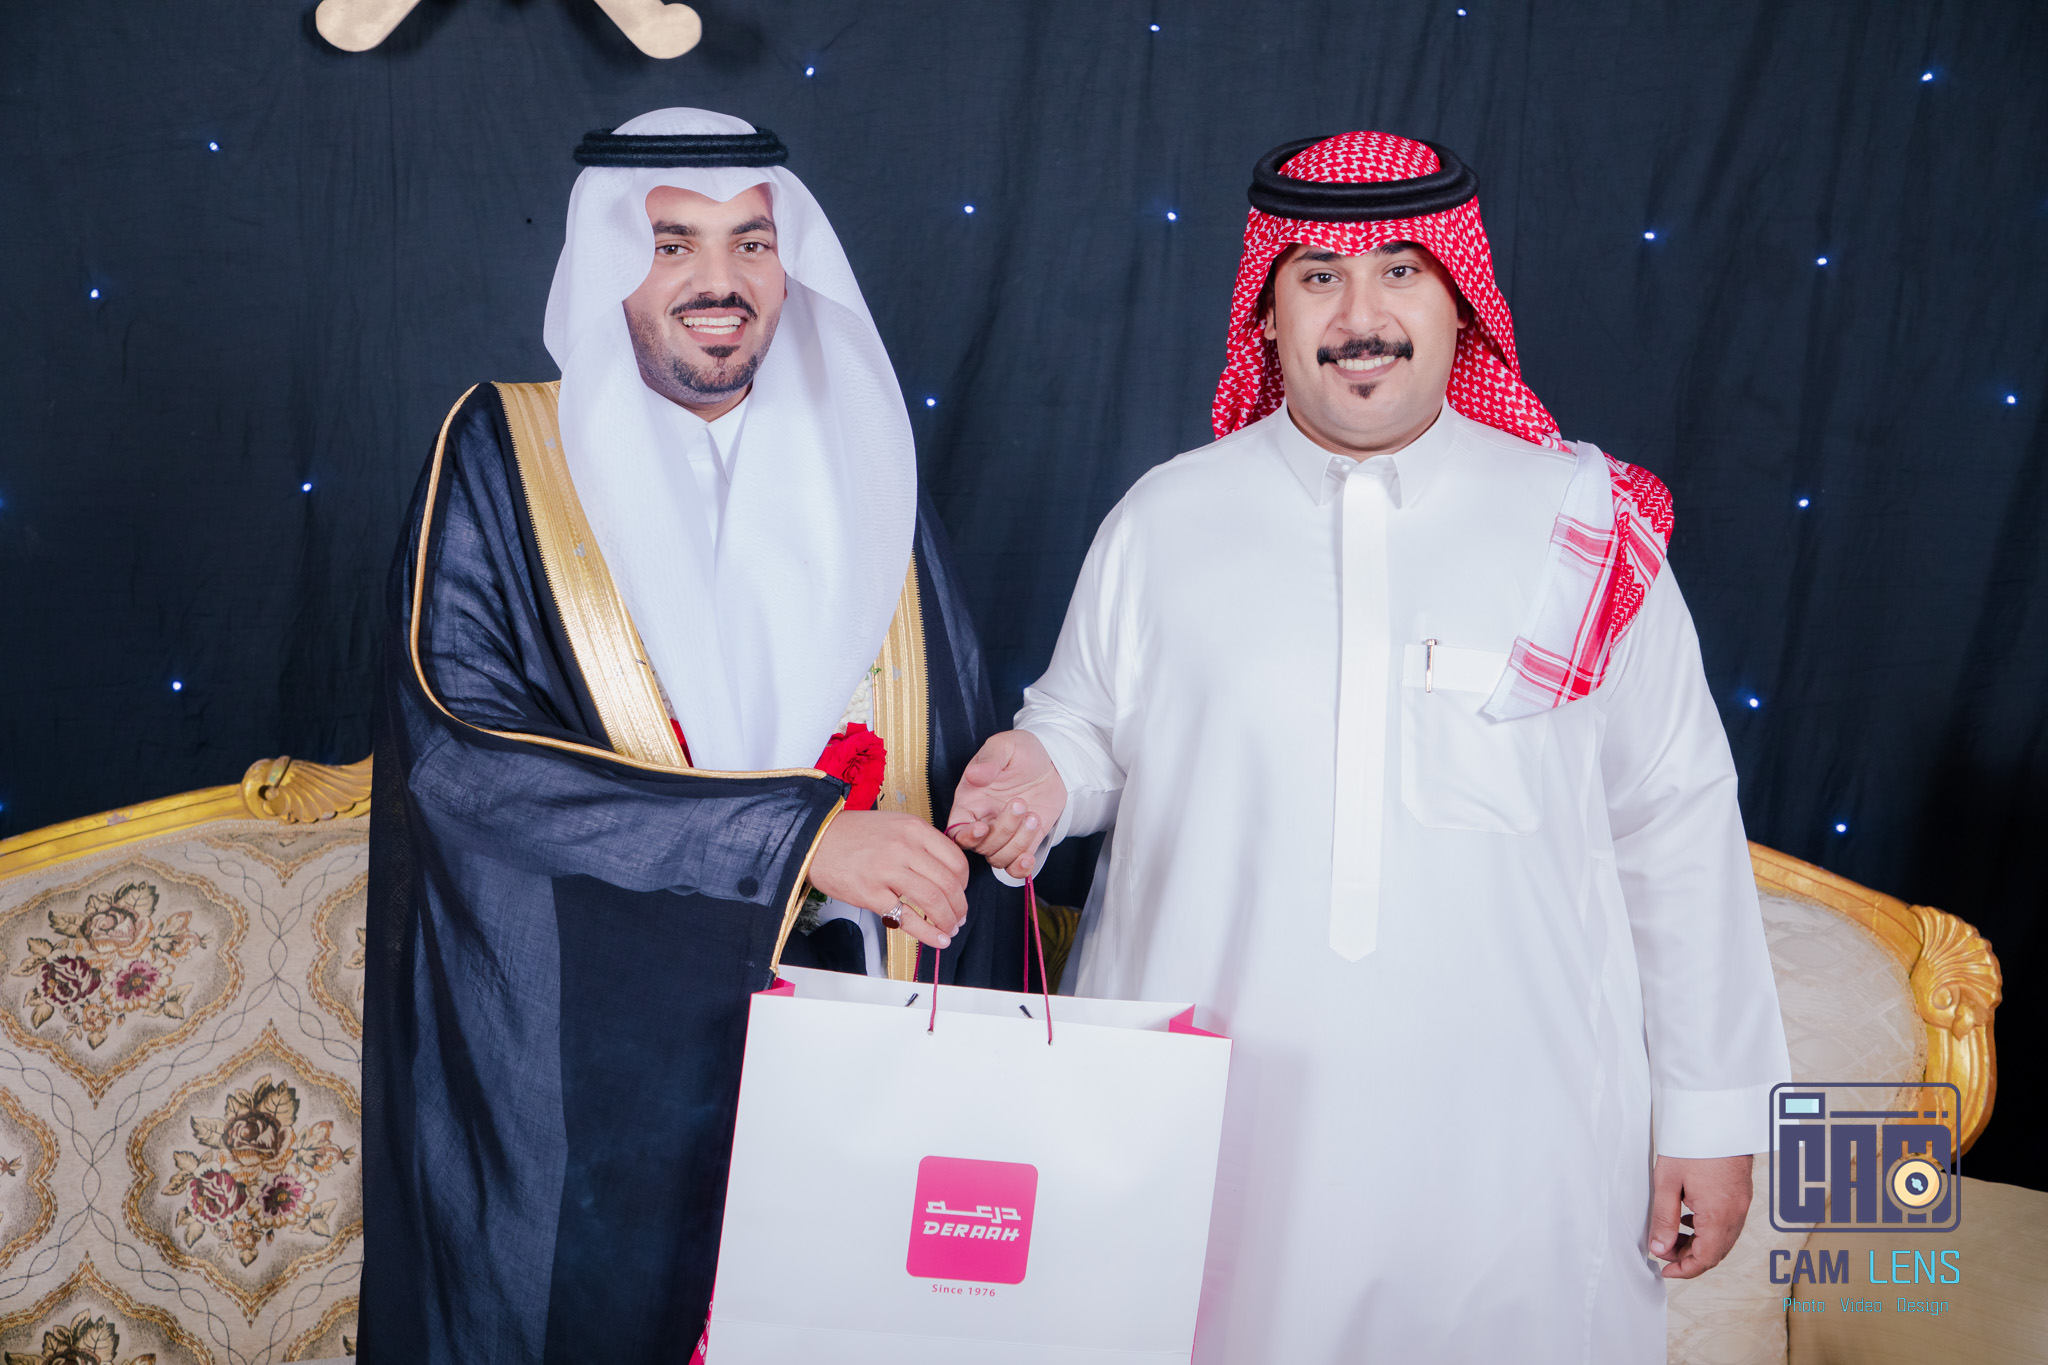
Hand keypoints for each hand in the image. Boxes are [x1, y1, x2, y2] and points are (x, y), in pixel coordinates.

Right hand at [808, 810, 969, 950]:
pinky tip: (936, 939)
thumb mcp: (893, 825)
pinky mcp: (870, 893)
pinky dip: (928, 933)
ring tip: (949, 930)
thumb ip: (920, 844)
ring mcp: (886, 870)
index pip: (956, 859)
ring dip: (948, 921)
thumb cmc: (852, 835)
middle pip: (949, 883)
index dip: (965, 882)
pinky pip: (907, 918)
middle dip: (960, 906)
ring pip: (934, 901)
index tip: (962, 892)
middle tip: (959, 917)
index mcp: (913, 828)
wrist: (814, 840)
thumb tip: (945, 873)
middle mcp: (904, 847)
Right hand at [945, 730, 1067, 878]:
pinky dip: (1021, 869)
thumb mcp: (1005, 747)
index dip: (966, 835)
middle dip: (1004, 830)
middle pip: (981, 846)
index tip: (983, 826)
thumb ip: (990, 760)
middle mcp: (983, 822)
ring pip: (999, 858)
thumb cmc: (1020, 752)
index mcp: (969, 802)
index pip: (955, 830)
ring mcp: (1003, 835)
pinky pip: (1015, 867)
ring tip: (1033, 816)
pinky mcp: (1024, 842)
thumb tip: (974, 775)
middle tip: (1021, 803)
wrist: (1050, 762)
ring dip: (1018, 843)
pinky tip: (1029, 857)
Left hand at [1647, 1153, 1752, 1278]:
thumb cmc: (1692, 1145)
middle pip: (1716, 1252)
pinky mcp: (1742, 1194)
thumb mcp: (1667, 1182)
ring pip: (1723, 1239)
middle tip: (1664, 1251)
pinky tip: (1690, 1218)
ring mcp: (1742, 1204)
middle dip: (1689, 1258)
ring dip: (1700, 1244)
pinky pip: (1728, 1224)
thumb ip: (1664, 1219)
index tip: (1665, 1270)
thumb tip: (1659, 1248)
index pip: (1704, 1258)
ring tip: (1673, 1235)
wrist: (1717, 1118)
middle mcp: (1735, 1214)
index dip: (1684, 1270)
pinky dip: (1710, 1230)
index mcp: (1718, 1215)